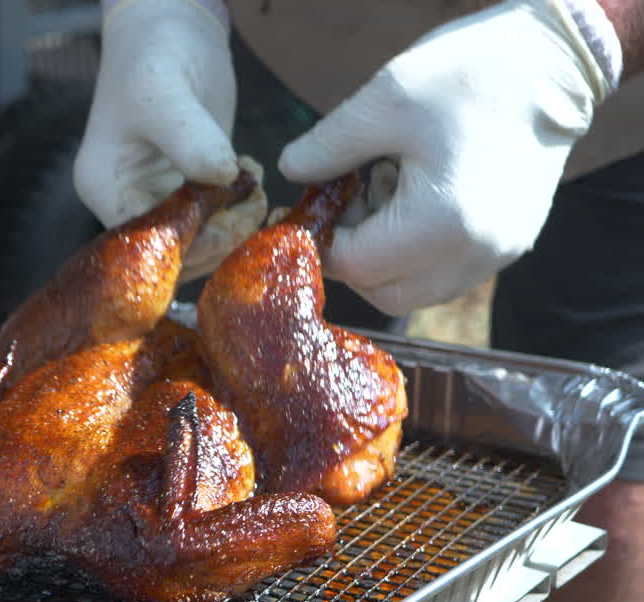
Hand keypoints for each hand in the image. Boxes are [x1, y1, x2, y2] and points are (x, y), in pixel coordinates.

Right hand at [75, 0, 237, 246]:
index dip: (192, 243)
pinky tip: (252, 178)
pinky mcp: (186, 189)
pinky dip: (238, 210)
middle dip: (218, 237)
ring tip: (256, 187)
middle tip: (256, 201)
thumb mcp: (164, 91)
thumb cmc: (154, 51)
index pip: (145, 246)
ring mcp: (156, 197)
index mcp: (104, 188)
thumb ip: (190, 137)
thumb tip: (221, 179)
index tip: (233, 216)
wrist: (170, 24)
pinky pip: (213, 220)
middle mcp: (125, 202)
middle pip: (172, 252)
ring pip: (198, 241)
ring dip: (234, 226)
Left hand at [278, 0, 613, 315]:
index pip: (353, 264)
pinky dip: (417, 254)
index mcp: (442, 221)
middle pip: (383, 293)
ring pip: (415, 292)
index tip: (317, 200)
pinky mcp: (510, 247)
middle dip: (354, 256)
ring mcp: (499, 255)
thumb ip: (327, 147)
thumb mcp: (383, 100)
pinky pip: (445, 275)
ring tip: (389, 195)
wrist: (555, 64)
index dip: (323, 237)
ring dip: (385, 259)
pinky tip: (419, 200)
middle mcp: (476, 253)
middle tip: (352, 199)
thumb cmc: (470, 74)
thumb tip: (291, 175)